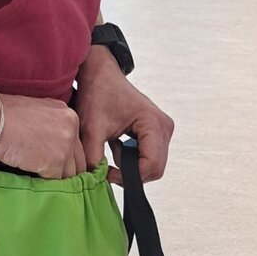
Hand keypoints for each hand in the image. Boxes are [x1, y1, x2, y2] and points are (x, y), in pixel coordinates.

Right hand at [0, 93, 86, 178]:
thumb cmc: (6, 113)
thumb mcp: (40, 110)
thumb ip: (54, 124)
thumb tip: (57, 143)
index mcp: (70, 116)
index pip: (77, 146)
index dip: (69, 157)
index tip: (63, 165)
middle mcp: (71, 131)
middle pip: (78, 161)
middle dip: (68, 170)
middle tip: (58, 178)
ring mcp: (64, 147)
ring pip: (69, 174)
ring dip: (57, 178)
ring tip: (45, 180)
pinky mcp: (53, 163)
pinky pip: (55, 180)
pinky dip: (46, 183)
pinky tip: (37, 180)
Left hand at [74, 46, 173, 183]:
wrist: (101, 76)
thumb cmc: (98, 94)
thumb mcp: (91, 128)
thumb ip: (94, 157)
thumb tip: (97, 180)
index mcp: (153, 123)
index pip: (151, 164)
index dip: (130, 176)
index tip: (108, 174)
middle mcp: (164, 127)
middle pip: (156, 168)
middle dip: (132, 174)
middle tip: (109, 170)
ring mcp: (164, 130)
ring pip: (155, 165)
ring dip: (133, 167)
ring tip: (112, 155)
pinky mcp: (159, 132)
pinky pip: (152, 156)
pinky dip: (135, 159)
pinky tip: (119, 149)